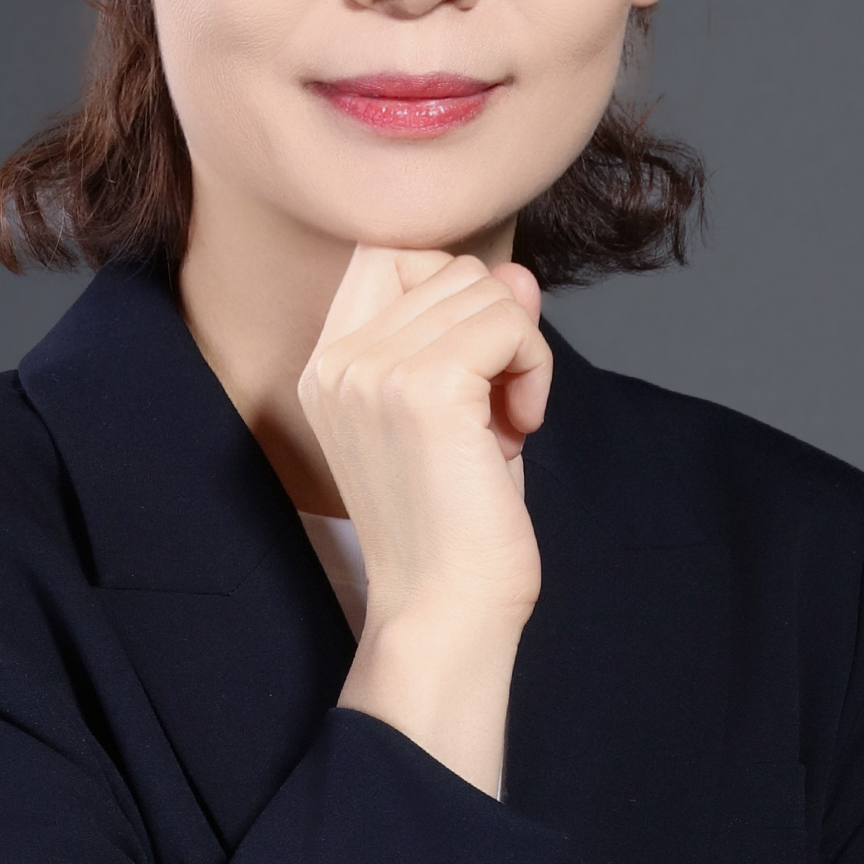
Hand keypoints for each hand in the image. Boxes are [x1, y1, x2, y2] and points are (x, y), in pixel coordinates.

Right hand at [297, 244, 549, 632]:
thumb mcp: (464, 411)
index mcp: (328, 368)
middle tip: (500, 407)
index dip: (448, 287)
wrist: (446, 609)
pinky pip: (509, 324)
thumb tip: (515, 273)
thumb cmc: (455, 525)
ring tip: (509, 422)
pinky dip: (535, 366)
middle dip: (495, 326)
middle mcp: (339, 363)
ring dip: (521, 349)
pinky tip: (523, 424)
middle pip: (446, 268)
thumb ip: (479, 333)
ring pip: (483, 290)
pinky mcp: (426, 389)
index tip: (473, 363)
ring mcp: (375, 372)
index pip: (385, 253)